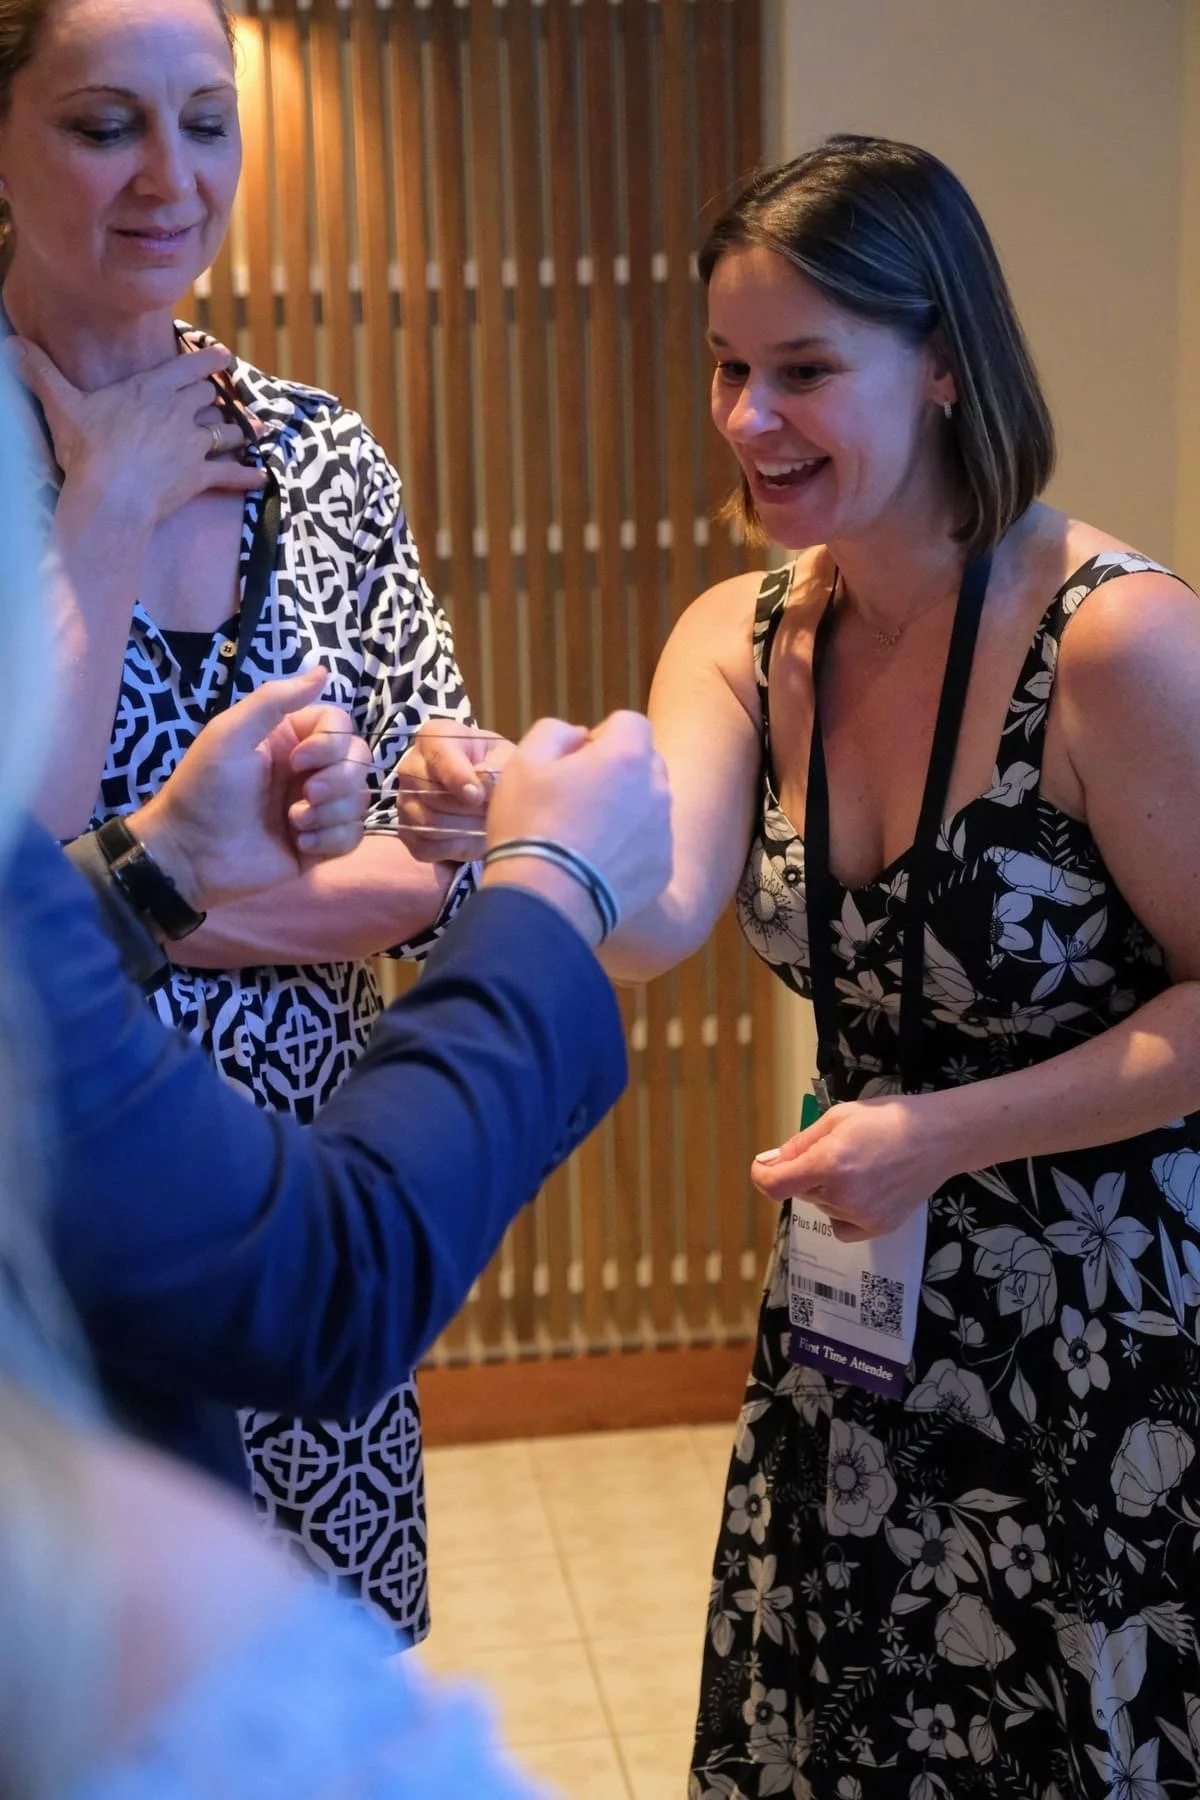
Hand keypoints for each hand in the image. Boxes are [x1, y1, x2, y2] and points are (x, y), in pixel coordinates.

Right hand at [11, 338, 263, 527]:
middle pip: (210, 396)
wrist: (110, 496)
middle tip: (222, 396)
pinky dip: (248, 476)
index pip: (191, 365)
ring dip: (239, 430)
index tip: (223, 356)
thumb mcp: (61, 406)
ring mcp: (193, 445)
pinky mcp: (200, 477)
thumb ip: (41, 373)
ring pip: (227, 430)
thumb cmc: (87, 450)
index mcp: (152, 389)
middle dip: (216, 396)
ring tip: (252, 430)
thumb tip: (11, 346)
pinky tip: (261, 477)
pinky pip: (232, 475)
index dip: (209, 359)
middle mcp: (179, 413)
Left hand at [133, 668, 370, 908]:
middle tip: (304, 796)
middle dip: (338, 780)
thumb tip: (323, 670)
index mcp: (291, 739)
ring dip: (331, 812)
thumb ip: (274, 699)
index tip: (299, 760)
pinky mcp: (320, 844)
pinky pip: (353, 836)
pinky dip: (332, 840)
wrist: (191, 854)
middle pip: (359, 760)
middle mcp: (309, 770)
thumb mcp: (230, 733)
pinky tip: (301, 845)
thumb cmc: (206, 788)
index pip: (340, 725)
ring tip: (293, 824)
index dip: (331, 743)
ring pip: (360, 799)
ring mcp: (317, 808)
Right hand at [395, 719, 513, 862]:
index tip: (478, 796)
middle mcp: (411, 765)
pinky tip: (469, 837)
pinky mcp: (406, 830)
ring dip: (464, 829)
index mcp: (435, 737)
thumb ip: (497, 770)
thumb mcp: (506, 761)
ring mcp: (405, 799)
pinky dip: (453, 848)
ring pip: (429, 823)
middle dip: (468, 809)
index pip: (439, 755)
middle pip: (432, 794)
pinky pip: (425, 846)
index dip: (458, 778)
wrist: (490, 795)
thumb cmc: (497, 768)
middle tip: (492, 811)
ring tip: (484, 823)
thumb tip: (479, 789)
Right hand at [481, 712, 672, 943]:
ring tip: (588, 835)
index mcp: (626, 754)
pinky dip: (631, 848)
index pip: (630, 722)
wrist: (546, 900)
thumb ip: (554, 732)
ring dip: (626, 808)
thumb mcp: (523, 762)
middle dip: (619, 770)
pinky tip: (598, 864)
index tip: (577, 760)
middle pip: (645, 763)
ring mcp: (663, 831)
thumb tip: (579, 735)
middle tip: (580, 797)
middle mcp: (656, 788)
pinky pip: (650, 844)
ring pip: (650, 804)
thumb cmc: (530, 825)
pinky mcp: (663, 868)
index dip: (602, 735)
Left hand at [751, 1096, 952, 1240]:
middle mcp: (842, 1195)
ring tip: (861, 1166)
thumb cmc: (887, 1118)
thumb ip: (800, 1143)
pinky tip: (863, 1192)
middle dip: (807, 1174)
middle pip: (801, 1192)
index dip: (763, 1176)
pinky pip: (841, 1226)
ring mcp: (861, 1215)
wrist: (938, 1137)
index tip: (766, 1168)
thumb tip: (770, 1162)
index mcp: (829, 1163)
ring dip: (828, 1191)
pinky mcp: (878, 1228)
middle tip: (837, 1152)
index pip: (775, 1184)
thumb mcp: (838, 1117)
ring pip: (822, 1207)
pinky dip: (842, 1212)